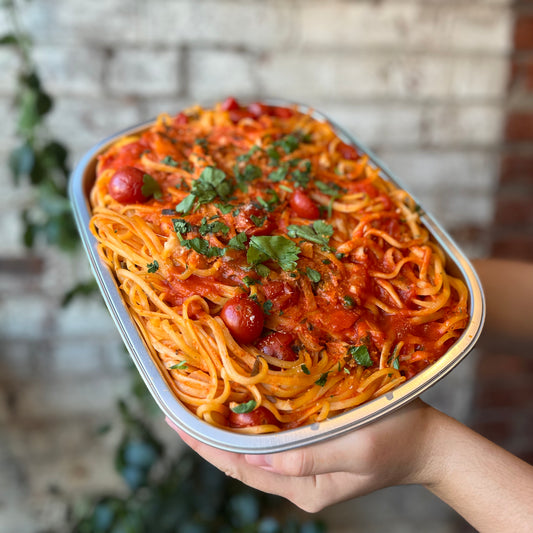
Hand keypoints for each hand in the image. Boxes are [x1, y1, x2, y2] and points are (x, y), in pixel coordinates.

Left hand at [166, 399, 436, 512]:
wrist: (428, 442)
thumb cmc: (397, 440)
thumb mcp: (357, 450)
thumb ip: (307, 458)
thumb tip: (256, 457)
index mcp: (303, 488)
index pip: (241, 467)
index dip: (206, 445)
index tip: (175, 420)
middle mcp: (295, 480)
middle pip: (240, 460)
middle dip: (207, 436)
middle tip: (176, 407)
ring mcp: (302, 466)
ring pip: (251, 450)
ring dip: (224, 428)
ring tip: (198, 403)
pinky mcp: (310, 448)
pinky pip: (271, 438)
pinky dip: (249, 422)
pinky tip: (238, 403)